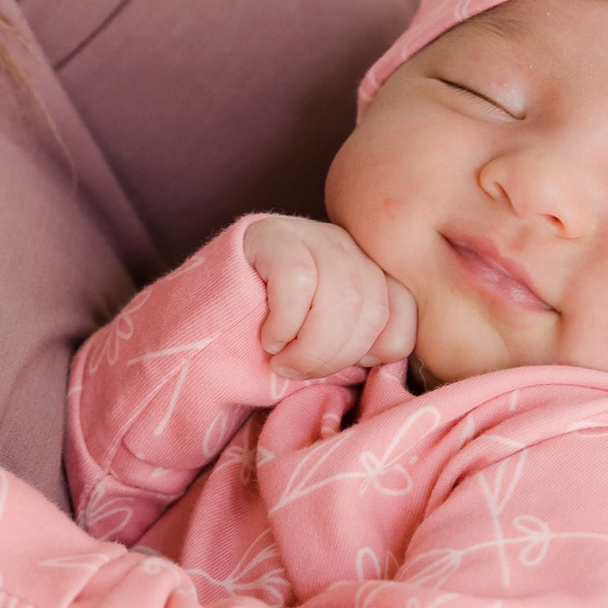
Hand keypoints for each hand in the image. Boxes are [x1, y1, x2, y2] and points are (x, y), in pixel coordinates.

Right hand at [242, 215, 415, 378]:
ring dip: (311, 347)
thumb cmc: (270, 344)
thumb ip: (359, 351)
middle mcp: (348, 248)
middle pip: (370, 307)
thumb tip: (384, 363)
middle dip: (336, 356)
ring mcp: (313, 235)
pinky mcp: (274, 235)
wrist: (205, 320)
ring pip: (341, 295)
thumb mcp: (323, 351)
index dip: (376, 352)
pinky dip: (285, 324)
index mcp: (369, 275)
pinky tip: (268, 337)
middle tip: (300, 372)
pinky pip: (299, 282)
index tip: (345, 368)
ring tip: (282, 361)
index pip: (403, 312)